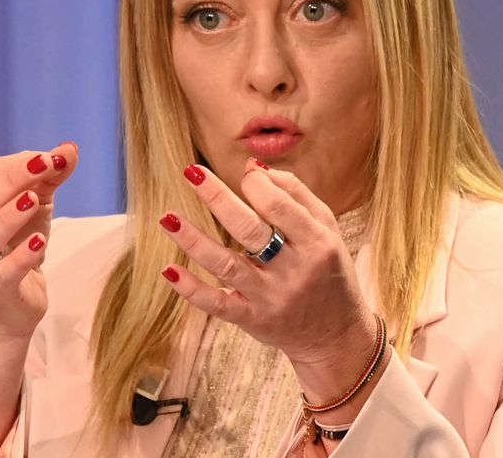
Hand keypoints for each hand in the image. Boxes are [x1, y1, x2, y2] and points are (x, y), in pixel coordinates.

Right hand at [0, 142, 77, 337]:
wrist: (11, 304)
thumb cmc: (19, 245)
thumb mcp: (35, 204)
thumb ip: (50, 175)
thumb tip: (70, 148)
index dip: (20, 163)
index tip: (54, 156)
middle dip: (16, 179)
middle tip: (48, 164)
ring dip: (9, 215)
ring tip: (34, 199)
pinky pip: (4, 271)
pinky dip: (21, 256)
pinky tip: (39, 242)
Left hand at [158, 158, 374, 368]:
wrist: (336, 334)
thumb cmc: (329, 270)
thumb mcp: (327, 228)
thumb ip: (295, 193)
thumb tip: (253, 167)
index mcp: (315, 242)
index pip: (278, 206)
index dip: (256, 183)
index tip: (245, 175)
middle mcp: (293, 270)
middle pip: (248, 229)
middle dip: (217, 197)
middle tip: (190, 172)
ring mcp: (270, 298)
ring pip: (226, 265)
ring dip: (194, 240)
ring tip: (167, 218)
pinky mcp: (252, 320)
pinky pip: (217, 304)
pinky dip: (191, 288)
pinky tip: (169, 269)